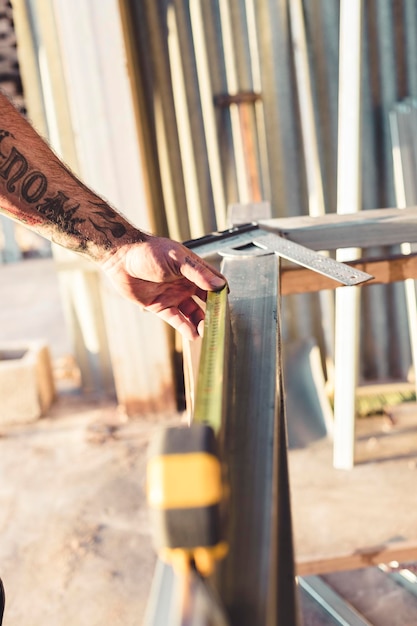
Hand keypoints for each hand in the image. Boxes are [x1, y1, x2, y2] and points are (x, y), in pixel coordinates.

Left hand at [101, 235, 226, 339]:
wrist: (121, 259)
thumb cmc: (148, 251)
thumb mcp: (177, 259)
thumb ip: (198, 273)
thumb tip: (219, 284)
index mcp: (192, 270)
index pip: (213, 283)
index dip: (221, 293)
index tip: (226, 304)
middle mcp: (185, 284)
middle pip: (205, 301)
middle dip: (213, 312)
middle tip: (218, 323)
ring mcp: (173, 296)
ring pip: (192, 313)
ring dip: (200, 322)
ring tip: (205, 332)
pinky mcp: (161, 307)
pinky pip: (176, 320)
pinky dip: (185, 327)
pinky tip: (193, 335)